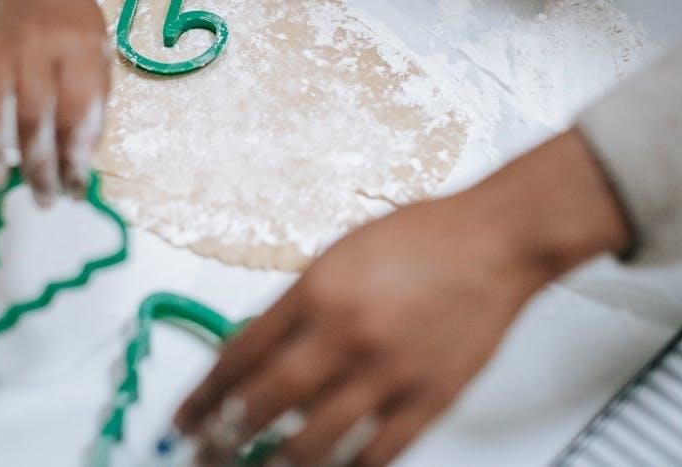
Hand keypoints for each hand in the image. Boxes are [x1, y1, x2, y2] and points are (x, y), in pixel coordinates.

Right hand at [0, 0, 110, 205]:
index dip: (74, 156)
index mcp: (79, 51)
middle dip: (38, 165)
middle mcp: (38, 46)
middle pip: (33, 115)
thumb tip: (79, 164)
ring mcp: (0, 42)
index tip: (75, 189)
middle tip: (43, 198)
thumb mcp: (101, 66)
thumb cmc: (80, 35)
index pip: (75, 114)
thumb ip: (93, 110)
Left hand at [175, 129, 630, 465]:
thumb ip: (298, 303)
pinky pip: (376, 453)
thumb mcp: (338, 253)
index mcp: (315, 292)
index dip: (204, 393)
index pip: (239, 354)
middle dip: (224, 435)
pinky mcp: (428, 399)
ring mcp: (387, 372)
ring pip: (313, 442)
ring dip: (274, 462)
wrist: (494, 241)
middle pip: (264, 404)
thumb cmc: (422, 237)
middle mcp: (344, 334)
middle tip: (207, 450)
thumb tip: (259, 350)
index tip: (188, 415)